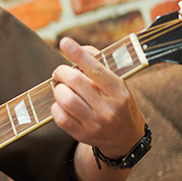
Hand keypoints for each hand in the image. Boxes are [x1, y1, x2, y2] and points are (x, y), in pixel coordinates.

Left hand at [51, 37, 144, 158]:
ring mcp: (95, 124)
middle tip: (60, 72)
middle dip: (62, 72)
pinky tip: (62, 103)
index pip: (96, 70)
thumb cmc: (118, 103)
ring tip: (62, 88)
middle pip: (76, 82)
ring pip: (65, 99)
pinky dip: (56, 106)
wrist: (126, 138)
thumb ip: (99, 63)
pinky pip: (59, 116)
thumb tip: (77, 48)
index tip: (65, 42)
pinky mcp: (82, 134)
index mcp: (120, 92)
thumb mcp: (118, 83)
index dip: (78, 55)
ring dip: (58, 89)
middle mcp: (108, 109)